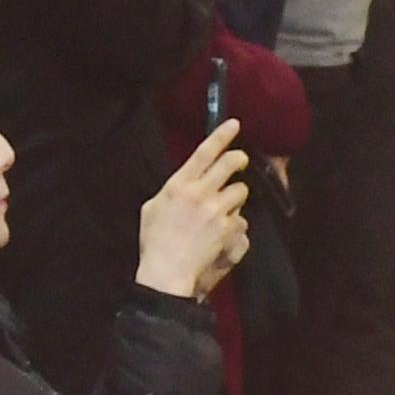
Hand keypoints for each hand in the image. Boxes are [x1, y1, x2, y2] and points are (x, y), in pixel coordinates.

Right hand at [138, 120, 251, 299]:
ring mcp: (217, 210)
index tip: (234, 125)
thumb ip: (172, 192)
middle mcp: (200, 192)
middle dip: (238, 159)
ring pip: (240, 191)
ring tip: (224, 210)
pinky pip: (241, 219)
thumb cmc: (155, 240)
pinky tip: (222, 234)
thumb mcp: (153, 208)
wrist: (168, 269)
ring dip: (235, 198)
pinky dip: (234, 225)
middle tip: (240, 159)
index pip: (204, 153)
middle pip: (229, 164)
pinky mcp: (229, 228)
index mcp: (178, 185)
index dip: (221, 136)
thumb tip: (185, 185)